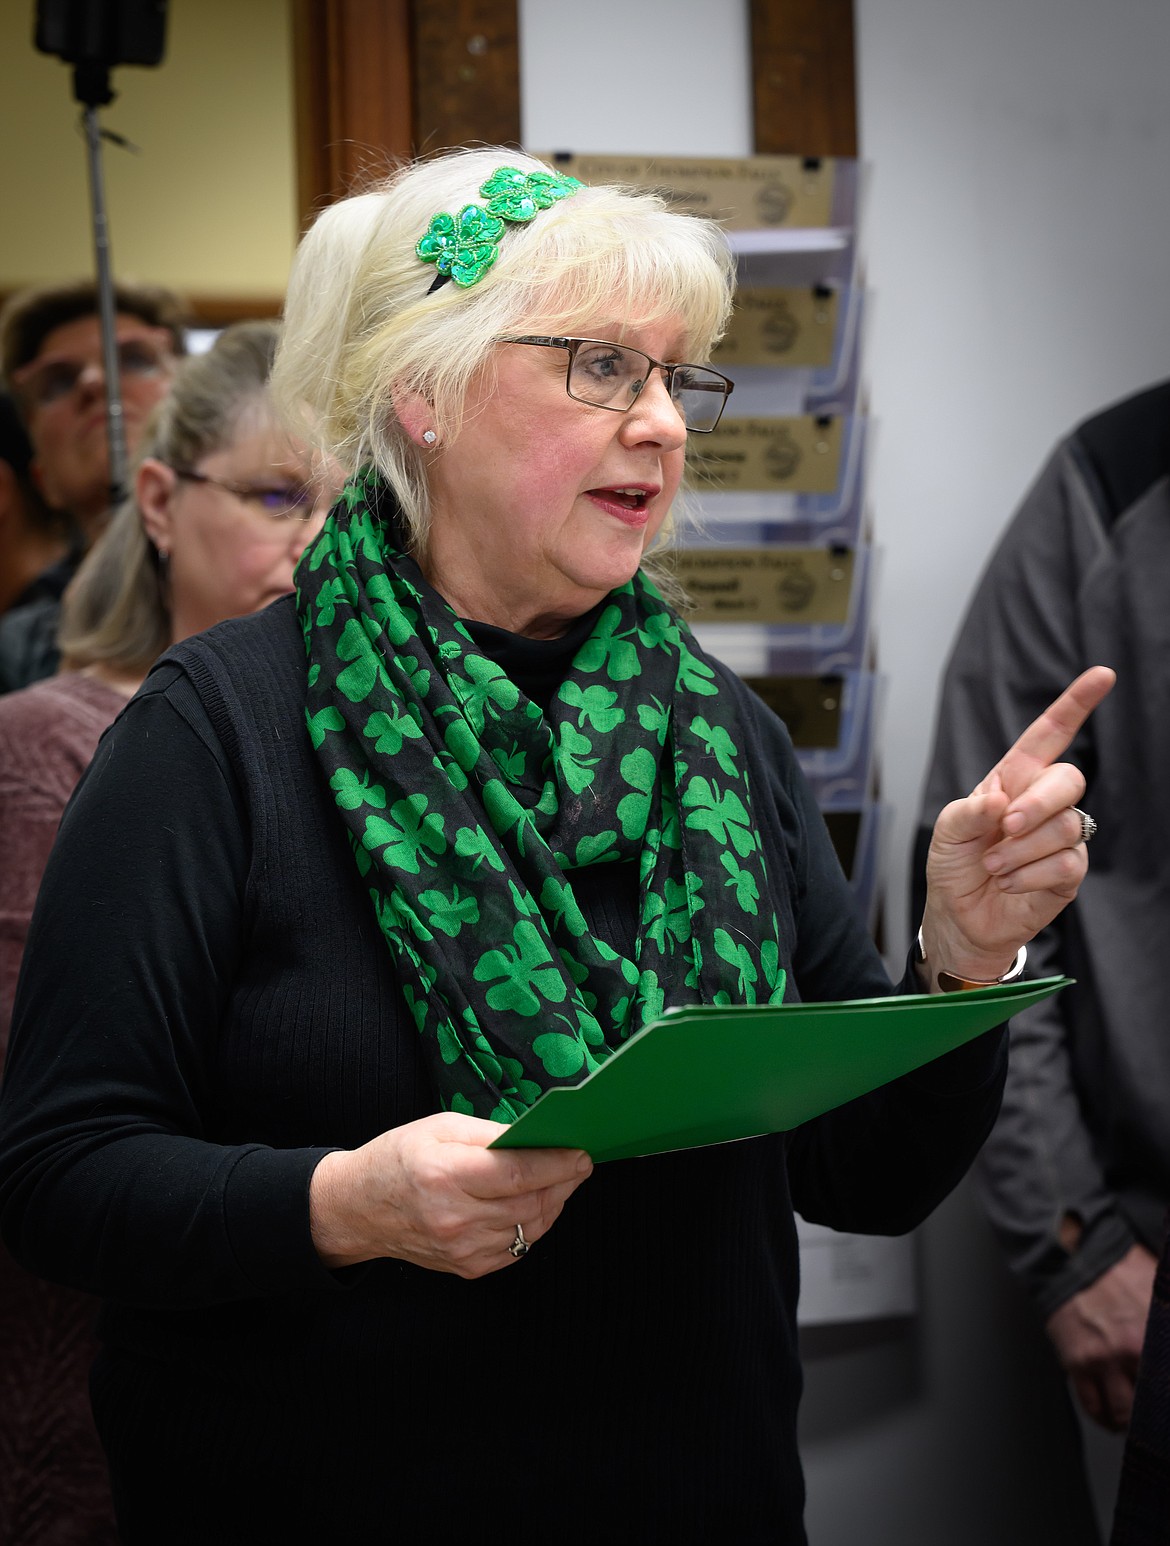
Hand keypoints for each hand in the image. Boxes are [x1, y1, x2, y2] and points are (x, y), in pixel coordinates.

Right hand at [309, 1112, 591, 1277]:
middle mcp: (454, 1219)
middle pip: (531, 1203)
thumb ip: (491, 1134)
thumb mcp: (440, 1128)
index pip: (517, 1173)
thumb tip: (539, 1136)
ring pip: (531, 1227)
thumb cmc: (399, 1158)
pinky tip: (537, 1202)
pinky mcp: (467, 1268)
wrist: (358, 1209)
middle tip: (580, 1161)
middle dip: (564, 1180)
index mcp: (444, 1176)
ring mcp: (461, 1250)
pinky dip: (535, 1223)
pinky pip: (518, 1246)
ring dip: (555, 1202)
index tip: (582, 1150)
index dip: (557, 1162)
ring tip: (563, 1178)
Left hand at [918, 666, 1114, 984]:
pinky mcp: (1069, 872)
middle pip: (1069, 778)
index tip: (1102, 675)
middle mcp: (1043, 802)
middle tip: (1004, 828)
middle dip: (1037, 804)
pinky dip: (1029, 875)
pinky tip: (1009, 883)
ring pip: (1066, 826)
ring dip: (1020, 850)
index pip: (1049, 735)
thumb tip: (1000, 800)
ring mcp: (1060, 837)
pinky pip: (1067, 863)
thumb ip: (969, 811)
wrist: (959, 917)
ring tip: (993, 867)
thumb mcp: (947, 832)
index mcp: (1014, 780)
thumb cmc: (954, 866)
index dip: (1075, 705)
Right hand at [1045, 1243, 1157, 1429]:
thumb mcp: (1164, 1290)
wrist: (1074, 1255)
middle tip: (1157, 1417)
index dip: (1168, 1398)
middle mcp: (1134, 1350)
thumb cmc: (1121, 1270)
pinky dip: (1104, 1419)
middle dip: (1157, 1416)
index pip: (1169, 1381)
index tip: (1166, 1401)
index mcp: (1160, 1332)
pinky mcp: (1077, 1362)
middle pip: (1154, 1404)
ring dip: (1132, 1423)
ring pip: (1124, 1413)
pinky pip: (1092, 1405)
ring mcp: (1104, 1359)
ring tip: (1135, 1423)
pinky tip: (1111, 1420)